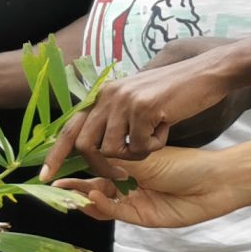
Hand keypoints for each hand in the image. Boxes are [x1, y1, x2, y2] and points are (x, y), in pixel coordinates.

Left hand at [44, 37, 239, 177]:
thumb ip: (113, 119)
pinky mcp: (143, 108)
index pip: (70, 128)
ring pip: (115, 151)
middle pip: (87, 146)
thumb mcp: (134, 101)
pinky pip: (141, 147)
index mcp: (102, 95)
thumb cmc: (172, 93)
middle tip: (122, 175)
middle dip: (101, 168)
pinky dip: (155, 146)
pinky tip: (167, 127)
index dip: (55, 154)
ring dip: (137, 155)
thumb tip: (95, 150)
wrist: (205, 73)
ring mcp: (124, 101)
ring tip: (155, 136)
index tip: (45, 177)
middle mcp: (108, 96)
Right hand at [52, 147, 247, 228]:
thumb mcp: (145, 156)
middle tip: (53, 185)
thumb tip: (86, 152)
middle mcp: (128, 184)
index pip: (96, 166)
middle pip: (94, 187)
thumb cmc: (184, 163)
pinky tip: (93, 195)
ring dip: (84, 199)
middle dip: (74, 187)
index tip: (57, 163)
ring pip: (102, 203)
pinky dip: (103, 206)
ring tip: (67, 194)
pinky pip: (116, 212)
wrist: (214, 182)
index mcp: (129, 166)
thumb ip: (115, 159)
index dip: (77, 167)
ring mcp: (134, 201)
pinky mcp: (141, 217)